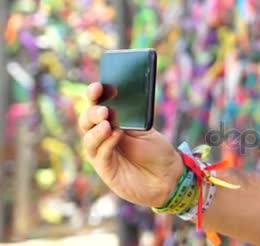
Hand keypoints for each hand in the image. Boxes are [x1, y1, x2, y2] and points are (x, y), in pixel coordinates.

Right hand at [79, 82, 183, 207]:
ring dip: (97, 129)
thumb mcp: (146, 130)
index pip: (98, 105)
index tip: (98, 86)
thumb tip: (116, 104)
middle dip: (93, 113)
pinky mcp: (106, 170)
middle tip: (104, 109)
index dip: (95, 95)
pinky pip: (101, 155)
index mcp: (113, 122)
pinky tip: (116, 134)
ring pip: (89, 139)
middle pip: (87, 122)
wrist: (168, 177)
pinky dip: (107, 143)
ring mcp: (102, 154)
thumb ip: (130, 119)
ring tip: (107, 121)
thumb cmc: (157, 152)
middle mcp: (103, 137)